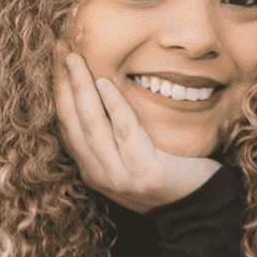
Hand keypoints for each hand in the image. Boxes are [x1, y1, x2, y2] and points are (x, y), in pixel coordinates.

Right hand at [53, 47, 223, 215]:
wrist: (200, 207)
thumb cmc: (170, 172)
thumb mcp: (132, 155)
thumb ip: (114, 133)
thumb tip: (102, 87)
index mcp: (92, 169)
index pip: (67, 124)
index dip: (58, 91)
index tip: (56, 59)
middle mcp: (99, 175)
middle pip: (72, 122)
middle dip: (62, 83)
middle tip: (59, 48)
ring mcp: (120, 177)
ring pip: (92, 125)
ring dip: (80, 88)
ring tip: (74, 59)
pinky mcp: (145, 173)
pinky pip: (126, 132)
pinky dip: (114, 106)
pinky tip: (105, 83)